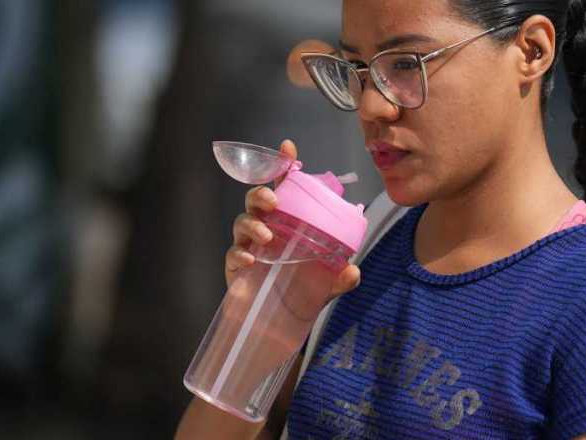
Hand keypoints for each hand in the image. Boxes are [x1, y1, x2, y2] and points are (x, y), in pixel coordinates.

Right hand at [224, 139, 360, 294]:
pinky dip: (239, 254)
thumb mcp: (329, 283)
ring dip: (253, 225)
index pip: (286, 188)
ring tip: (267, 236)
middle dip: (261, 194)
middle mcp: (267, 226)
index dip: (283, 165)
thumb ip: (342, 277)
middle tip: (273, 202)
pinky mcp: (236, 265)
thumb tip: (352, 271)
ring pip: (242, 222)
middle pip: (257, 199)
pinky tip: (250, 261)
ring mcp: (249, 244)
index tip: (288, 147)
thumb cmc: (304, 288)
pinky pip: (233, 253)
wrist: (282, 319)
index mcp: (289, 220)